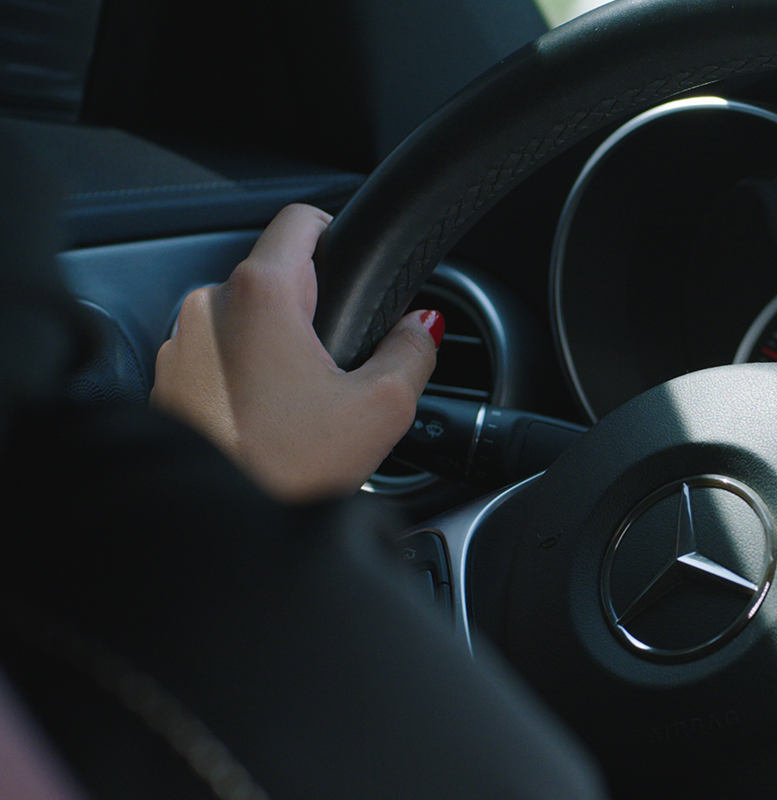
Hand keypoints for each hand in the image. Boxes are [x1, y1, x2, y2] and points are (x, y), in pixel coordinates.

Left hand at [150, 204, 441, 503]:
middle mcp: (208, 305)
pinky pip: (217, 361)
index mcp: (260, 293)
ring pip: (246, 324)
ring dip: (277, 351)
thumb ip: (412, 352)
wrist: (212, 532)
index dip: (339, 235)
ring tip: (303, 408)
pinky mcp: (165, 384)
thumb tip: (423, 326)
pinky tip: (268, 426)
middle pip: (277, 279)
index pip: (301, 219)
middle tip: (342, 369)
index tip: (357, 270)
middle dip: (314, 314)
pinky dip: (245, 381)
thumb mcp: (380, 409)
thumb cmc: (283, 469)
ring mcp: (179, 345)